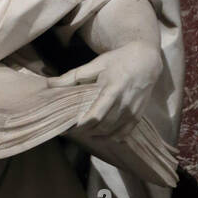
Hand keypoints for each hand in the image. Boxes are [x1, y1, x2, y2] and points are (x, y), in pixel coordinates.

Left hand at [46, 41, 161, 137]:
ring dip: (94, 135)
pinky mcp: (137, 117)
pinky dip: (108, 138)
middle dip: (84, 131)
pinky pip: (122, 135)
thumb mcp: (96, 64)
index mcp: (112, 89)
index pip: (95, 116)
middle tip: (70, 128)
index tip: (67, 126)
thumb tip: (49, 83)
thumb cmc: (118, 60)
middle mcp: (124, 103)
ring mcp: (132, 112)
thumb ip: (72, 77)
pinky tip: (98, 134)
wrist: (147, 60)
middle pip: (101, 127)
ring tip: (82, 129)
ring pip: (110, 133)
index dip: (80, 125)